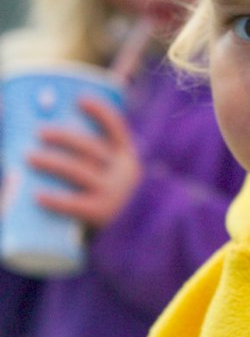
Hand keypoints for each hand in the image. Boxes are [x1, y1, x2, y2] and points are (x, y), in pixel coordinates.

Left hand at [27, 96, 141, 228]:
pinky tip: (38, 196)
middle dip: (64, 136)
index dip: (100, 111)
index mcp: (127, 157)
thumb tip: (56, 138)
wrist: (134, 237)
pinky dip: (57, 200)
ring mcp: (113, 193)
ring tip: (29, 157)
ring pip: (78, 171)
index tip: (79, 99)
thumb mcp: (115, 175)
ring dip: (52, 161)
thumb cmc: (114, 199)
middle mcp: (124, 172)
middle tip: (39, 132)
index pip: (117, 127)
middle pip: (90, 147)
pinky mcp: (101, 215)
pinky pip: (76, 204)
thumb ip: (96, 159)